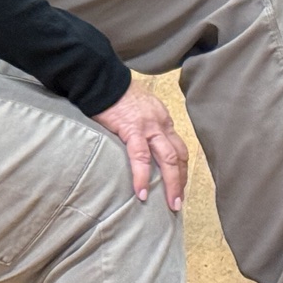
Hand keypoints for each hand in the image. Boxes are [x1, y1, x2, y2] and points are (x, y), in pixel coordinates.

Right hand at [92, 79, 188, 210]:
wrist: (101, 77)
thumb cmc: (113, 90)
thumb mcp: (137, 104)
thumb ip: (141, 120)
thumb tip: (138, 137)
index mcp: (162, 118)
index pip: (178, 147)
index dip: (180, 168)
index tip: (178, 185)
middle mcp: (160, 123)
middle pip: (178, 156)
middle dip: (181, 181)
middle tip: (178, 202)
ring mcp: (148, 126)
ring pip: (168, 159)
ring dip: (172, 184)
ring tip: (171, 204)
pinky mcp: (132, 129)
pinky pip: (141, 157)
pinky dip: (142, 177)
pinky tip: (141, 192)